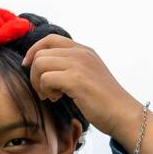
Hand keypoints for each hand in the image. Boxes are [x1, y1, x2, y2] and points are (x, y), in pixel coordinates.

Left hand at [21, 35, 140, 141]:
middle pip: (40, 53)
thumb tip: (45, 68)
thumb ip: (71, 68)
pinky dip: (46, 90)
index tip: (29, 67)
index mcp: (83, 50)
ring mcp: (79, 64)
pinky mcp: (76, 79)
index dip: (34, 51)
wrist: (123, 114)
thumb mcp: (88, 76)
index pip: (49, 39)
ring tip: (52, 96)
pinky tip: (57, 99)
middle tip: (45, 91)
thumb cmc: (105, 102)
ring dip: (39, 83)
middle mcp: (81, 53)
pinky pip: (46, 78)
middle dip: (35, 74)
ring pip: (40, 64)